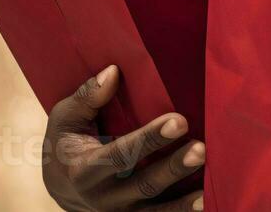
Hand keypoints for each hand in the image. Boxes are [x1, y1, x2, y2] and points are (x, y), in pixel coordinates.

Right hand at [42, 65, 204, 210]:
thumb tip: (113, 71)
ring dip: (183, 203)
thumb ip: (88, 97)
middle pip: (144, 185)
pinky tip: (205, 205)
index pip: (122, 154)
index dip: (151, 138)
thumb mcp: (66, 119)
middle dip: (174, 168)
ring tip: (208, 191)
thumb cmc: (66, 144)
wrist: (61, 189)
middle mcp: (103, 198)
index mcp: (84, 169)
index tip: (179, 121)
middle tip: (201, 148)